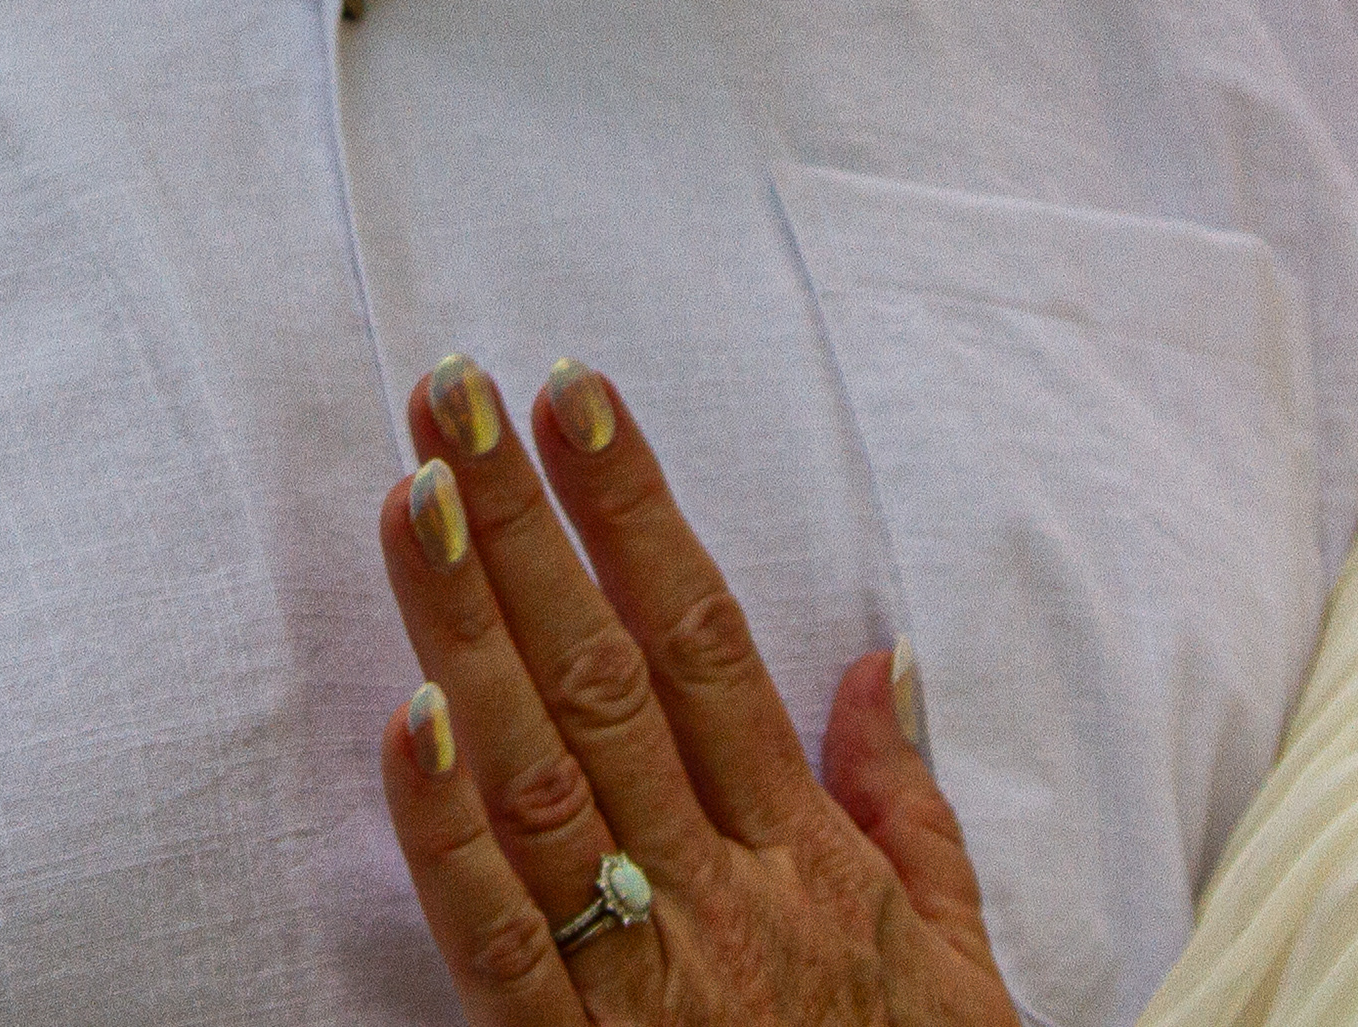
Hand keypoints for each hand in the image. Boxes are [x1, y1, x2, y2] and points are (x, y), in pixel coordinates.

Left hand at [376, 355, 1016, 1026]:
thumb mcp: (953, 957)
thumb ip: (909, 806)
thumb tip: (879, 658)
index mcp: (806, 852)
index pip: (706, 638)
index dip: (637, 510)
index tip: (576, 397)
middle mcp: (721, 890)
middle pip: (608, 674)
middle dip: (527, 521)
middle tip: (452, 388)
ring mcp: (643, 979)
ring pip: (540, 773)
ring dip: (467, 627)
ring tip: (417, 496)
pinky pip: (497, 941)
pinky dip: (442, 829)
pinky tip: (403, 717)